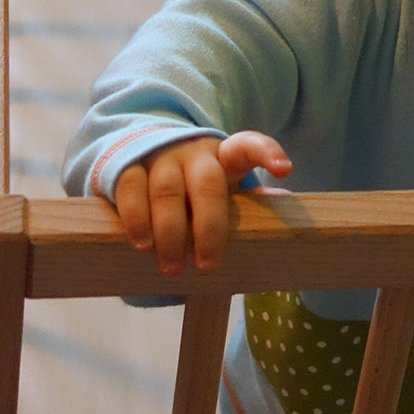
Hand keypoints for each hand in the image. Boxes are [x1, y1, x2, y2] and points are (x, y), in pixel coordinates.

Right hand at [114, 130, 292, 277]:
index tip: (284, 170)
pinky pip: (131, 188)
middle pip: (207, 183)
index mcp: (223, 155)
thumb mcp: (221, 186)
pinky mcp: (127, 164)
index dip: (267, 153)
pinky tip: (142, 243)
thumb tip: (286, 202)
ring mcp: (159, 156)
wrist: (138, 154)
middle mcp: (193, 153)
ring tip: (171, 267)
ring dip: (169, 232)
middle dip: (209, 226)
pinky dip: (136, 218)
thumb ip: (247, 199)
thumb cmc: (190, 183)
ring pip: (167, 190)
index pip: (249, 146)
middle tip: (207, 267)